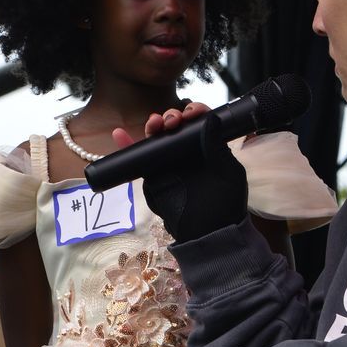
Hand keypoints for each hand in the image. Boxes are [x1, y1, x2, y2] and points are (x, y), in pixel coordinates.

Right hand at [118, 103, 248, 242]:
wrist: (209, 233)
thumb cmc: (225, 204)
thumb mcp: (228, 173)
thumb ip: (217, 147)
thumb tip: (211, 119)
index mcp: (208, 148)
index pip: (199, 122)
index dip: (195, 112)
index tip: (193, 113)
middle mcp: (187, 153)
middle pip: (175, 126)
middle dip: (171, 117)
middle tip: (172, 121)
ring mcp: (169, 164)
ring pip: (157, 138)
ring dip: (153, 125)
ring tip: (154, 123)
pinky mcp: (154, 177)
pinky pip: (139, 159)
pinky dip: (127, 146)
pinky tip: (119, 134)